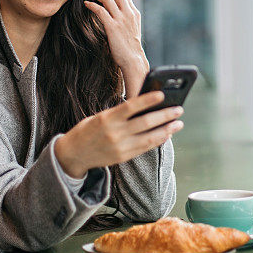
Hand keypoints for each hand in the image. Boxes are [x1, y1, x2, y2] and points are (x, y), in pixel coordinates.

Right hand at [54, 91, 183, 178]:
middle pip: (146, 123)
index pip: (132, 106)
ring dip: (167, 130)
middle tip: (179, 109)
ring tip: (178, 123)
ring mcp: (120, 147)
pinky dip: (158, 140)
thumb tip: (144, 106)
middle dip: (165, 115)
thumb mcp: (100, 116)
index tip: (163, 94)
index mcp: (107, 119)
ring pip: (150, 137)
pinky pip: (145, 148)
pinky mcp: (124, 157)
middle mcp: (115, 133)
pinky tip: (166, 134)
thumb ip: (120, 113)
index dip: (148, 100)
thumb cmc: (87, 130)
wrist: (73, 154)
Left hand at [83, 0, 146, 73]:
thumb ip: (124, 18)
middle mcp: (129, 13)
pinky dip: (92, 5)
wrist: (133, 60)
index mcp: (134, 13)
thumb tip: (113, 12)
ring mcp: (121, 20)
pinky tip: (86, 4)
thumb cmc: (130, 47)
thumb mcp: (131, 29)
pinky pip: (100, 11)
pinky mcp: (113, 27)